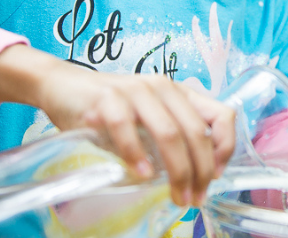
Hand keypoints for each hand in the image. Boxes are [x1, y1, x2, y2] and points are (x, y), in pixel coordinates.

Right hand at [0, 45, 235, 207]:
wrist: (62, 87)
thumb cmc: (108, 110)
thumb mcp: (146, 122)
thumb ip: (168, 139)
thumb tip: (196, 176)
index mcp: (179, 93)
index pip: (221, 114)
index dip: (225, 147)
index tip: (214, 176)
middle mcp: (163, 87)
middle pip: (196, 132)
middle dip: (200, 171)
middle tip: (194, 199)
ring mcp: (136, 90)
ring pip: (169, 132)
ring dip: (177, 170)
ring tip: (177, 196)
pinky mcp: (107, 97)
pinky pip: (127, 128)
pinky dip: (137, 155)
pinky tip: (142, 175)